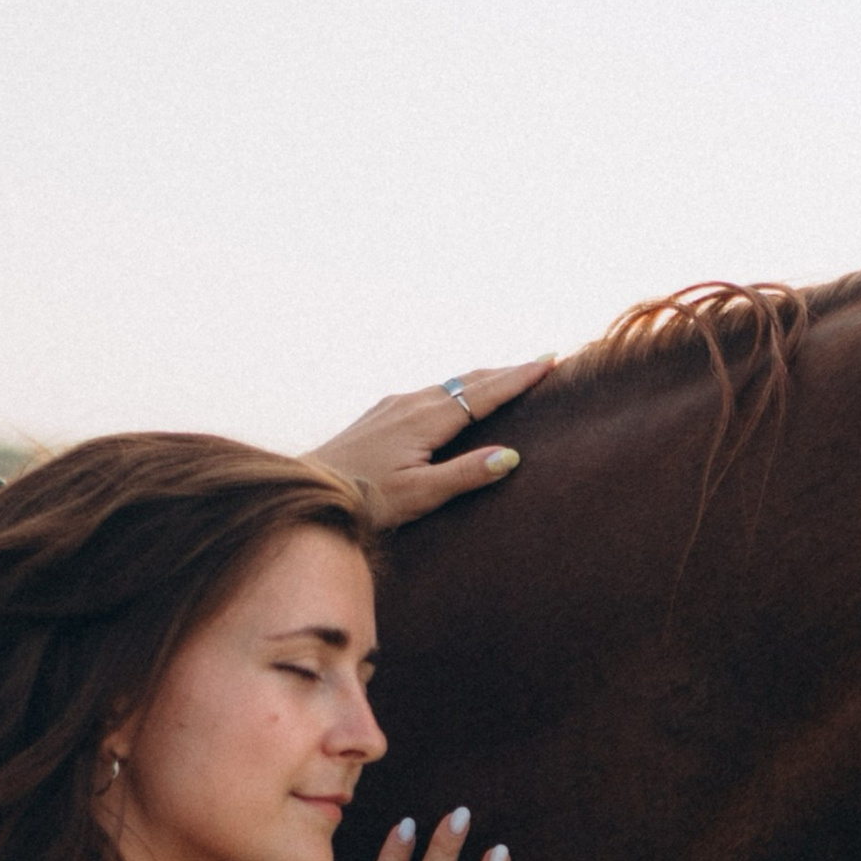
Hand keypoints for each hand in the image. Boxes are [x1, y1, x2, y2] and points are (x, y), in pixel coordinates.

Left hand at [304, 359, 551, 533]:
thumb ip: (465, 475)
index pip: (484, 393)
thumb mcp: (419, 495)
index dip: (519, 377)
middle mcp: (410, 403)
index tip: (551, 360)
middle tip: (543, 362)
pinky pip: (430, 393)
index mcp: (426, 420)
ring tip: (510, 376)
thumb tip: (510, 456)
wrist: (309, 491)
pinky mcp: (380, 414)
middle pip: (469, 381)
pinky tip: (458, 398)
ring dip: (483, 380)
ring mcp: (393, 406)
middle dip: (508, 371)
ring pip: (449, 385)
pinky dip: (457, 390)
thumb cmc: (363, 500)